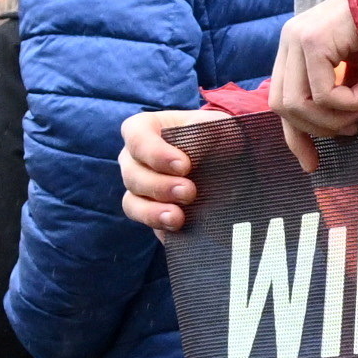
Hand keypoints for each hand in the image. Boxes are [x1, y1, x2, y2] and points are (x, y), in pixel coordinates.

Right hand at [114, 108, 221, 237]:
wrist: (224, 160)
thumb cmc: (213, 136)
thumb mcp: (217, 126)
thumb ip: (211, 129)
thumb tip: (206, 135)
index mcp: (144, 130)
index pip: (135, 136)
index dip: (155, 152)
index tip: (183, 165)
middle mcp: (134, 160)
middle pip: (132, 175)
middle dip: (160, 186)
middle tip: (189, 192)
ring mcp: (139, 189)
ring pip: (132, 202)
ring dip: (153, 212)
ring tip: (178, 217)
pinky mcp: (150, 212)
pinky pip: (146, 223)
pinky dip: (159, 227)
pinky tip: (177, 230)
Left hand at [269, 0, 357, 157]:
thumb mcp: (354, 71)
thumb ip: (336, 95)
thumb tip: (335, 134)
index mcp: (294, 49)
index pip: (281, 101)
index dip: (295, 138)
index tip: (312, 165)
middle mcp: (289, 41)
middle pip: (284, 107)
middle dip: (321, 128)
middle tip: (356, 127)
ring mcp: (297, 38)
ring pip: (301, 105)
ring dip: (340, 117)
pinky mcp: (312, 41)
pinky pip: (326, 94)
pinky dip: (353, 101)